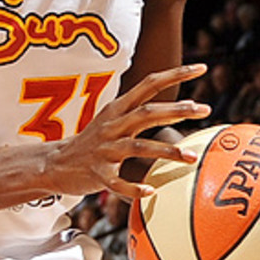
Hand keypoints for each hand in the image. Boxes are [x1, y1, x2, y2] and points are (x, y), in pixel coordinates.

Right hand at [42, 64, 209, 198]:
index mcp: (117, 109)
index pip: (149, 85)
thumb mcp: (115, 121)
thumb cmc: (95, 142)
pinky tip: (150, 191)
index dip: (175, 75)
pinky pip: (117, 182)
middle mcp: (112, 125)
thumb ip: (144, 113)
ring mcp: (104, 150)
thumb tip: (185, 109)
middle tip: (204, 109)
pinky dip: (134, 188)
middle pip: (146, 113)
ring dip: (166, 151)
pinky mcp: (98, 173)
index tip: (202, 68)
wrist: (55, 163)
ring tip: (191, 157)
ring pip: (137, 147)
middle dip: (176, 110)